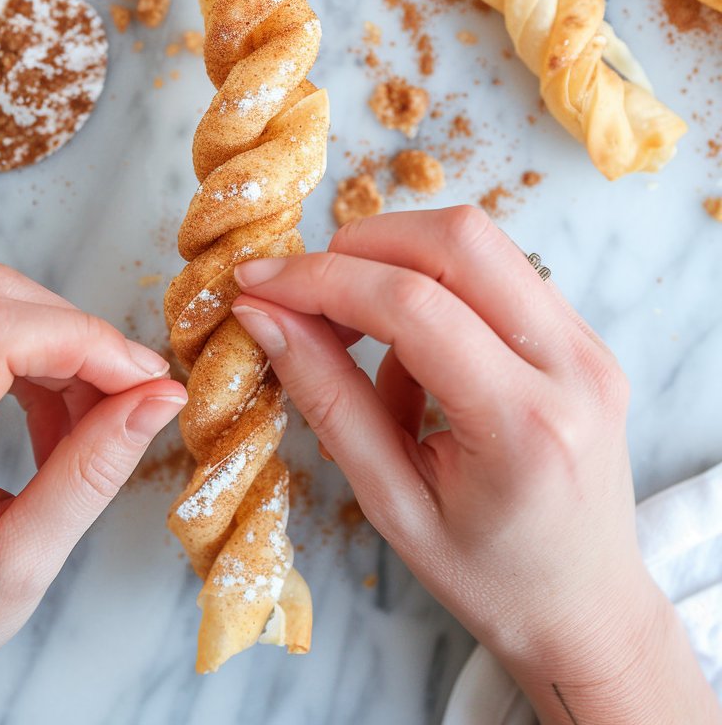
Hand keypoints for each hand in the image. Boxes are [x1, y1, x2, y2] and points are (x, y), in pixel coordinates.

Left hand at [0, 263, 186, 724]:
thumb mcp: (19, 568)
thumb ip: (91, 473)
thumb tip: (159, 396)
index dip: (82, 338)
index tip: (143, 377)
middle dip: (73, 334)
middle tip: (126, 393)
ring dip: (51, 344)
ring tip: (85, 418)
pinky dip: (20, 354)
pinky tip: (44, 411)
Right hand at [232, 208, 719, 724]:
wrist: (586, 607)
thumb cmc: (488, 576)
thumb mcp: (392, 505)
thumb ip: (328, 401)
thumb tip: (262, 314)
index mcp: (526, 425)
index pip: (413, 306)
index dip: (322, 280)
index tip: (257, 281)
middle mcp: (573, 366)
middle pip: (458, 239)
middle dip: (362, 247)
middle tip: (304, 296)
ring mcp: (588, 341)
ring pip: (479, 238)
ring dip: (397, 259)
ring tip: (359, 337)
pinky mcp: (584, 332)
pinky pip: (497, 269)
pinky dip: (434, 284)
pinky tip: (411, 353)